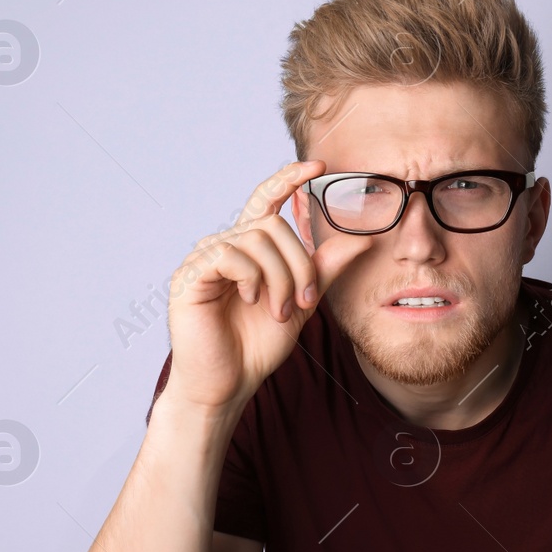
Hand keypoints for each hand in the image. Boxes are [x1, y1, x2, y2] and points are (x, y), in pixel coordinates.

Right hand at [162, 161, 370, 412]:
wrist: (228, 384)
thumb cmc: (256, 346)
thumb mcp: (301, 303)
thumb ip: (323, 269)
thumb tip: (360, 238)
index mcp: (249, 248)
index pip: (266, 200)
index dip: (288, 179)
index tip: (319, 167)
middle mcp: (225, 245)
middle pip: (273, 225)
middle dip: (298, 264)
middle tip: (302, 302)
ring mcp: (205, 258)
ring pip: (257, 240)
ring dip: (279, 278)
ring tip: (278, 311)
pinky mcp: (190, 275)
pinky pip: (230, 255)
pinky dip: (250, 278)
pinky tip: (249, 300)